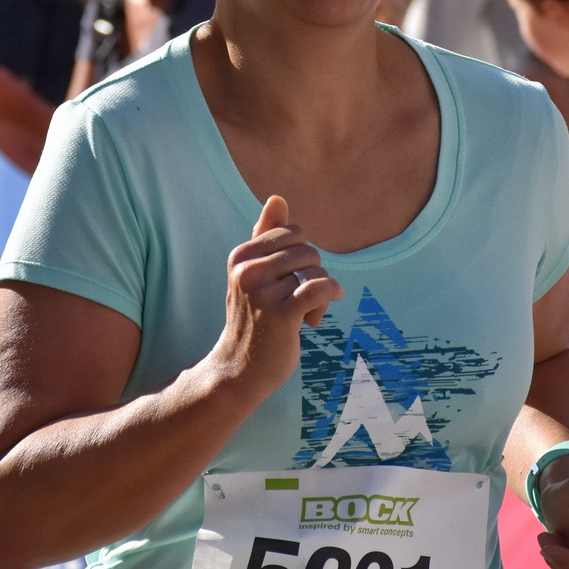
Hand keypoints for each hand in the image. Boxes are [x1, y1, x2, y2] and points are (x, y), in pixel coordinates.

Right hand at [206, 195, 344, 397]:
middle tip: (301, 300)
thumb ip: (265, 236)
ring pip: (316, 272)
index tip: (292, 279)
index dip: (301, 255)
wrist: (238, 370)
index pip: (291, 232)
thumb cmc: (252, 319)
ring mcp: (263, 293)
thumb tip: (277, 198)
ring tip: (304, 315)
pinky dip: (330, 297)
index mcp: (241, 256)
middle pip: (307, 250)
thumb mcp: (253, 275)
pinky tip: (319, 315)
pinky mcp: (281, 315)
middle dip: (313, 273)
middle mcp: (247, 271)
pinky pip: (321, 288)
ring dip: (319, 294)